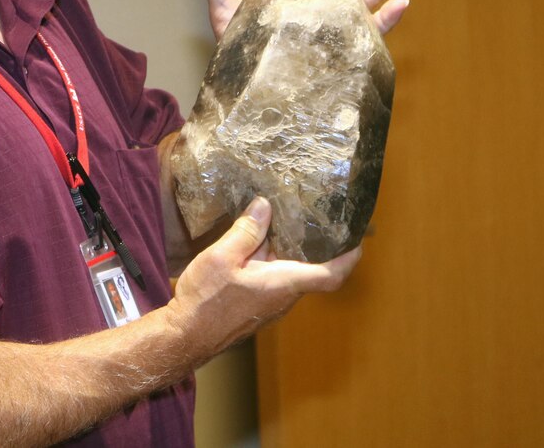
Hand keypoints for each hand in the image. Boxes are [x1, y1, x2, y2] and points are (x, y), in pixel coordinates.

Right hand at [165, 196, 360, 355]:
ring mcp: (270, 303)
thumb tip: (264, 207)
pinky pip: (273, 278)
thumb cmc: (205, 301)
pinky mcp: (257, 305)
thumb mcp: (222, 257)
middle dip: (311, 243)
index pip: (330, 275)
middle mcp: (283, 297)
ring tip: (278, 220)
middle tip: (312, 215)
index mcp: (283, 283)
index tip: (358, 240)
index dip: (349, 257)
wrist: (185, 335)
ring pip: (289, 272)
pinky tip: (254, 243)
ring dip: (286, 249)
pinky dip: (270, 259)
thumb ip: (246, 232)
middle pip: (309, 268)